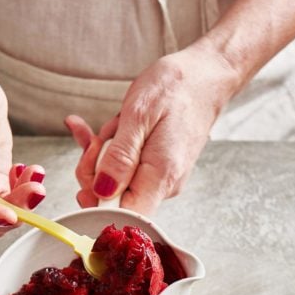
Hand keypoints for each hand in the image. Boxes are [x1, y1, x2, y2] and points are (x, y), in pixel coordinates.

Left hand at [66, 39, 239, 213]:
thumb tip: (102, 192)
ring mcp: (159, 179)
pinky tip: (96, 130)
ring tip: (115, 124)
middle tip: (98, 139)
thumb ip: (120, 157)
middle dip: (94, 170)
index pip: (127, 216)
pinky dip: (107, 150)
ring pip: (115, 181)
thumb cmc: (175, 89)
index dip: (99, 205)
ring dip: (102, 153)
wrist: (204, 77)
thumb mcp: (139, 114)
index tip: (90, 175)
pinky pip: (123, 169)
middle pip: (115, 200)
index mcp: (161, 175)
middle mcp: (163, 185)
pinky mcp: (155, 170)